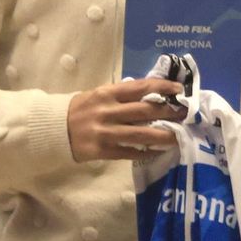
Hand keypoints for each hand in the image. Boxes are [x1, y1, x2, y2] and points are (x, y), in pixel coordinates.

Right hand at [66, 78, 185, 161]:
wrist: (54, 129)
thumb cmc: (80, 110)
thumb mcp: (98, 95)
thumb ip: (121, 95)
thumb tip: (151, 95)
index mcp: (107, 93)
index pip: (139, 87)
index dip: (161, 88)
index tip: (178, 90)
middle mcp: (107, 111)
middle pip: (144, 111)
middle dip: (168, 112)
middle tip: (185, 114)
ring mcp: (105, 132)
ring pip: (140, 135)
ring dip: (162, 136)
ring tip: (178, 137)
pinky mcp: (102, 150)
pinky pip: (128, 152)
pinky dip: (145, 153)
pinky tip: (158, 153)